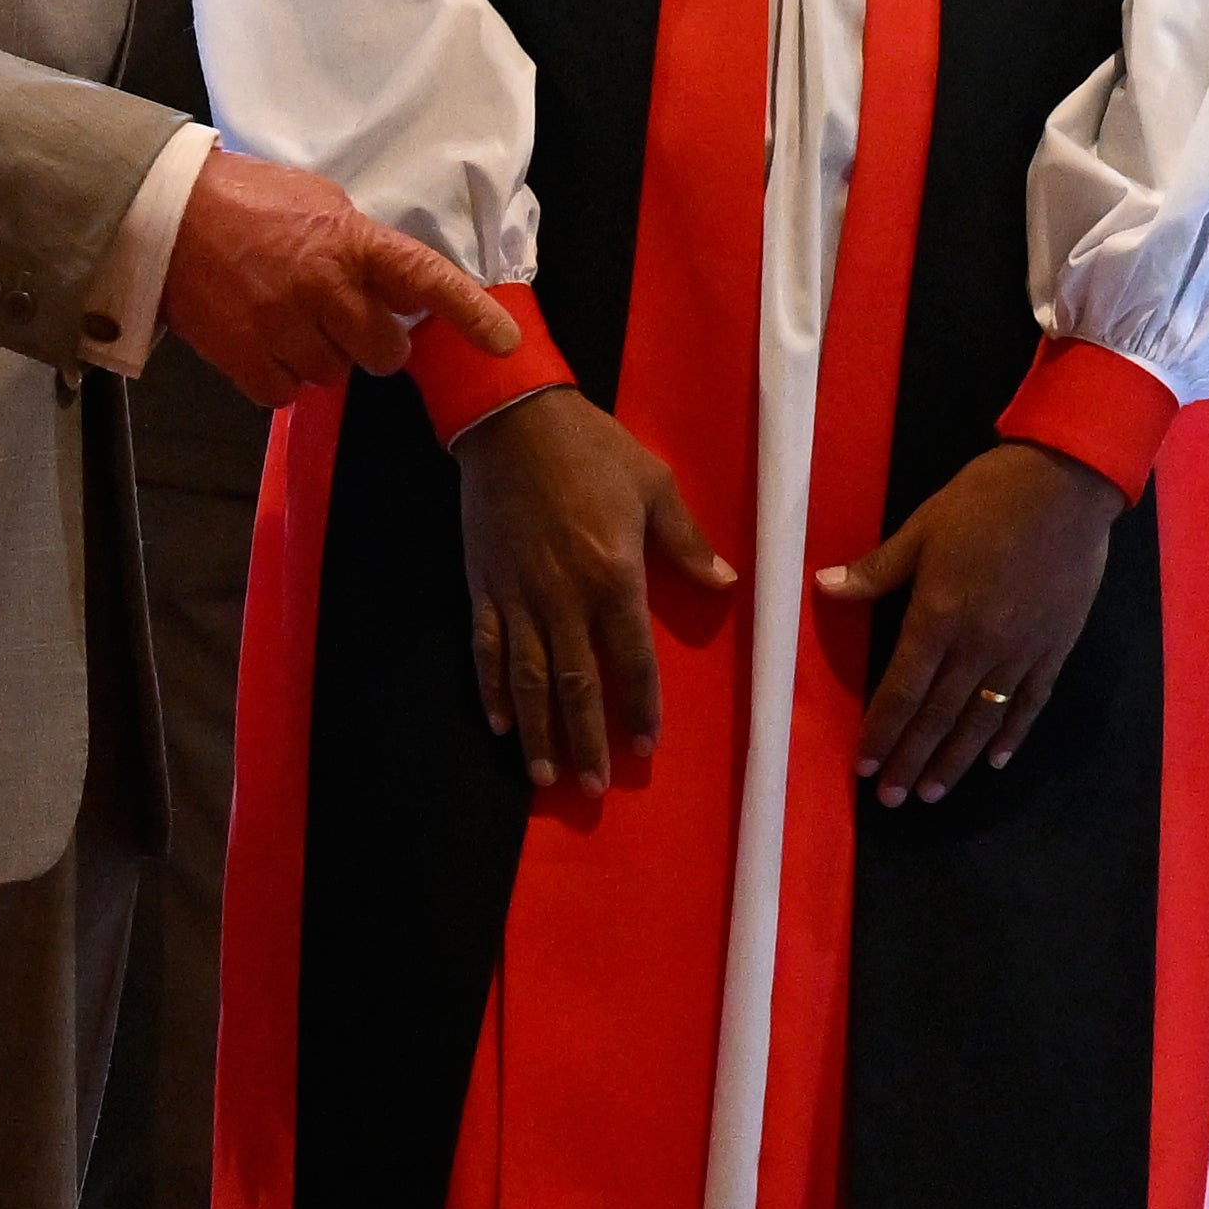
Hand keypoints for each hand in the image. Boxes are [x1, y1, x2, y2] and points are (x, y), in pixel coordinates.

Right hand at [162, 145, 521, 405]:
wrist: (162, 214)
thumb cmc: (245, 200)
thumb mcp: (317, 201)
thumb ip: (357, 242)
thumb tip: (387, 280)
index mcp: (350, 241)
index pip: (425, 279)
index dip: (469, 314)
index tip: (503, 343)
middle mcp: (324, 287)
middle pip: (384, 351)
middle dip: (372, 342)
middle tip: (344, 320)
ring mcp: (284, 326)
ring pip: (334, 375)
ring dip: (320, 357)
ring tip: (288, 319)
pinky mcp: (244, 357)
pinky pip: (286, 393)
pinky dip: (279, 377)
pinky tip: (263, 343)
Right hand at [458, 385, 733, 813]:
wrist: (512, 421)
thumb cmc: (593, 450)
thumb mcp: (655, 486)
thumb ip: (687, 543)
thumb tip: (726, 584)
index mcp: (613, 576)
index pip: (630, 659)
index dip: (639, 707)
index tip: (645, 747)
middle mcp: (563, 598)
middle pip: (576, 684)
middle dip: (586, 739)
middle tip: (593, 787)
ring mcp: (517, 596)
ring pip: (527, 679)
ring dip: (539, 731)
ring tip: (546, 775)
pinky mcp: (482, 587)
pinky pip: (485, 649)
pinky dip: (491, 690)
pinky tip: (500, 726)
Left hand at [818, 441, 1126, 804]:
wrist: (1066, 486)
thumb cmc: (987, 500)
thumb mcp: (923, 526)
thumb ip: (877, 569)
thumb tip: (825, 587)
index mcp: (938, 616)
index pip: (902, 689)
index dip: (882, 731)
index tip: (864, 765)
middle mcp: (978, 645)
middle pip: (939, 715)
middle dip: (911, 759)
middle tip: (891, 799)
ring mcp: (1020, 650)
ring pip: (982, 718)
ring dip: (955, 759)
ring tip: (933, 792)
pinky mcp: (1055, 646)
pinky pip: (1030, 700)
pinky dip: (1012, 733)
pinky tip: (996, 759)